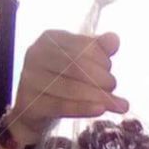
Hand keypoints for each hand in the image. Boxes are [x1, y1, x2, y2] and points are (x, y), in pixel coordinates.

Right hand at [10, 30, 127, 140]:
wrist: (35, 107)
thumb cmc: (62, 78)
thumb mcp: (81, 60)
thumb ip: (98, 49)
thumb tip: (114, 39)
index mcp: (50, 38)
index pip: (82, 45)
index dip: (102, 59)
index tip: (110, 70)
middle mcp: (36, 54)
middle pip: (77, 66)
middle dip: (102, 78)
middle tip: (113, 87)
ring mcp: (31, 79)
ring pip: (72, 88)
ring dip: (99, 96)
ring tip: (118, 104)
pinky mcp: (30, 102)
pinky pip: (62, 106)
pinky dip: (84, 108)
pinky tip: (102, 110)